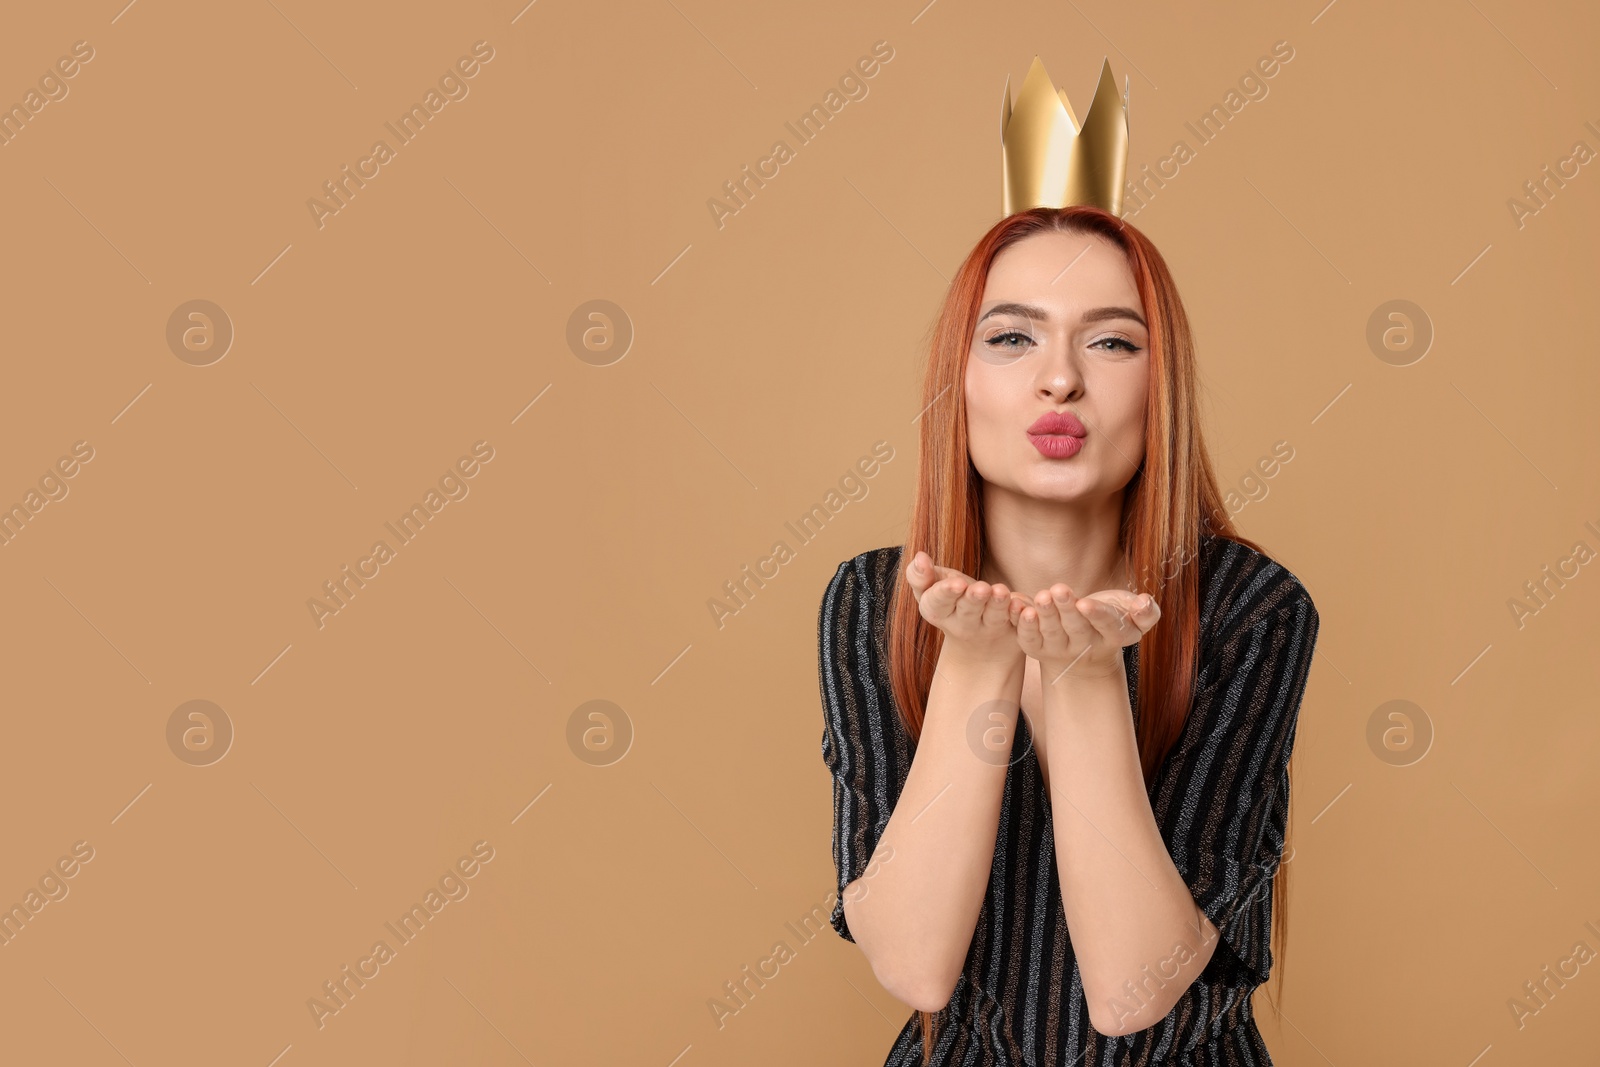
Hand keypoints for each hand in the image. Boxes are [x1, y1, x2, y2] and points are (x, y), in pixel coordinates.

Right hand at [904, 550, 1023, 668]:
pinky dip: (1020, 614)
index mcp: (939, 612)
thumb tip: (919, 557)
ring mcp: (990, 630)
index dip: (945, 593)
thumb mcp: (931, 590)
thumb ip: (919, 576)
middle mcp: (964, 625)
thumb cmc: (951, 602)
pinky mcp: (1014, 631)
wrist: (981, 643)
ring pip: (994, 618)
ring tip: (1001, 592)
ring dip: (998, 605)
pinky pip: (1019, 625)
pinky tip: (1021, 604)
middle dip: (974, 600)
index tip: (956, 583)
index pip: (937, 603)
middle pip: (967, 612)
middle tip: (981, 589)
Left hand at [1014, 584, 1160, 683]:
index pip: (1108, 626)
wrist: (1086, 649)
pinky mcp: (1038, 649)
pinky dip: (1025, 626)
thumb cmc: (1113, 620)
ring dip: (1046, 615)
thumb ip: (1146, 612)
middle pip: (1077, 629)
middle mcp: (1087, 647)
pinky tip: (1023, 610)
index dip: (1097, 616)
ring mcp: (1060, 650)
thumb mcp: (1134, 616)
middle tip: (1059, 590)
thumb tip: (1145, 602)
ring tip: (1042, 596)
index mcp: (1113, 637)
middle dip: (1067, 610)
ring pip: (1052, 634)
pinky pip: (1030, 639)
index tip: (1087, 603)